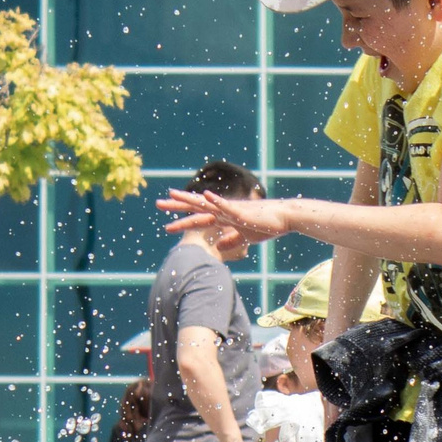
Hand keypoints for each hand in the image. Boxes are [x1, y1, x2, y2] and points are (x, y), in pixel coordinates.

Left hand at [158, 189, 276, 254]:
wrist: (284, 218)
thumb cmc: (266, 226)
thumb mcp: (246, 238)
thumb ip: (232, 240)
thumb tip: (219, 247)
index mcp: (223, 218)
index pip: (199, 220)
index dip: (183, 222)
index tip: (167, 225)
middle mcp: (223, 212)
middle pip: (196, 208)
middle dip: (177, 206)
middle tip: (158, 203)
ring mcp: (231, 210)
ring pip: (206, 204)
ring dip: (189, 200)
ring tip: (173, 194)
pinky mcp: (242, 212)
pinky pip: (226, 206)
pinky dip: (216, 201)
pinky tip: (205, 195)